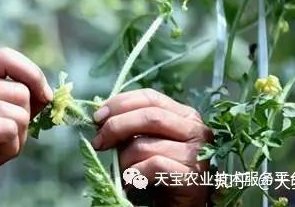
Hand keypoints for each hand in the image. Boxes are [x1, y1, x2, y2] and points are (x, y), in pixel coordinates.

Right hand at [0, 47, 51, 203]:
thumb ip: (3, 99)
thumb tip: (46, 95)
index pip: (7, 56)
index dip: (33, 74)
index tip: (44, 97)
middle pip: (20, 91)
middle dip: (24, 122)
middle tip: (4, 141)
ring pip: (19, 113)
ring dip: (17, 141)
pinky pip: (9, 130)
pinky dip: (9, 150)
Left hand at [91, 88, 212, 206]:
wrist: (180, 204)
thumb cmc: (160, 170)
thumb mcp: (146, 140)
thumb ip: (132, 125)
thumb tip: (101, 117)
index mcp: (184, 114)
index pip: (150, 98)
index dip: (120, 103)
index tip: (98, 116)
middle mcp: (195, 129)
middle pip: (149, 117)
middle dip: (116, 126)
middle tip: (98, 142)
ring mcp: (197, 152)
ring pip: (146, 145)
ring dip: (124, 158)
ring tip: (121, 170)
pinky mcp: (192, 175)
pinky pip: (153, 166)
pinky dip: (135, 173)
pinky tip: (132, 181)